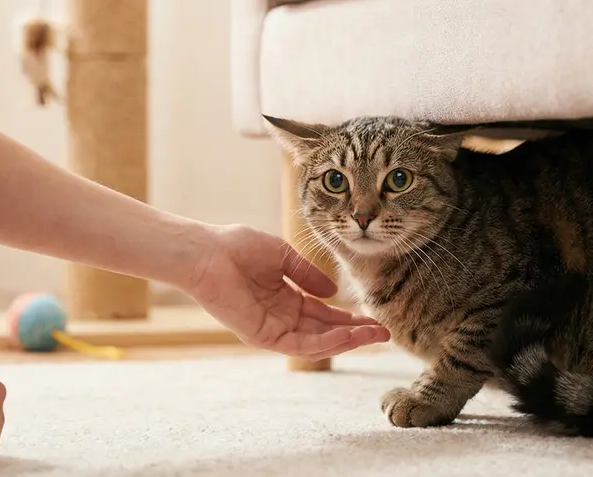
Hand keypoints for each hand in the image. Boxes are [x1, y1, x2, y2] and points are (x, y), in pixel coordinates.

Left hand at [185, 224, 389, 359]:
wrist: (208, 252)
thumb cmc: (237, 247)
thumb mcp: (284, 256)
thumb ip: (309, 275)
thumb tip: (335, 293)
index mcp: (286, 298)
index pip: (324, 314)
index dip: (350, 318)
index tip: (374, 318)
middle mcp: (282, 317)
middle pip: (325, 332)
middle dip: (356, 334)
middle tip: (384, 334)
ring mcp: (272, 328)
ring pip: (316, 343)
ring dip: (346, 341)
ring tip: (373, 336)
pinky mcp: (262, 335)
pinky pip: (299, 345)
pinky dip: (325, 343)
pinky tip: (346, 337)